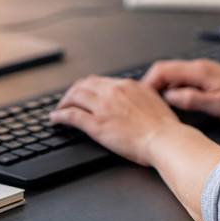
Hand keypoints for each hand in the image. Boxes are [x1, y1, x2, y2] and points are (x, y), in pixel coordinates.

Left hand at [50, 75, 181, 166]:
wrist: (164, 139)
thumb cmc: (163, 126)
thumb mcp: (154, 100)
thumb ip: (141, 95)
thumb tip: (137, 95)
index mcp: (127, 85)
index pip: (99, 81)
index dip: (88, 87)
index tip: (84, 94)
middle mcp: (113, 92)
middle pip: (83, 84)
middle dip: (72, 92)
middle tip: (67, 101)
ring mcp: (103, 107)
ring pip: (74, 96)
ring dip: (63, 102)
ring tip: (59, 110)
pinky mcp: (97, 124)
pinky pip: (71, 115)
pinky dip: (59, 116)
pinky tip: (54, 120)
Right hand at [142, 59, 219, 122]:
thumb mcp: (219, 105)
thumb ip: (192, 100)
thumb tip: (169, 97)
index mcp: (199, 71)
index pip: (163, 69)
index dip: (148, 83)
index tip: (141, 99)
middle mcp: (199, 67)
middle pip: (165, 70)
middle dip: (151, 85)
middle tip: (144, 104)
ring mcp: (203, 71)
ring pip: (174, 75)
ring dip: (162, 88)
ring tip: (155, 106)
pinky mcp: (207, 77)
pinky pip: (183, 79)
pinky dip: (173, 89)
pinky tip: (174, 103)